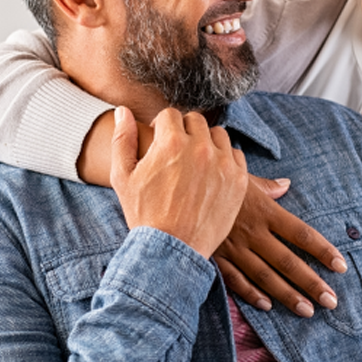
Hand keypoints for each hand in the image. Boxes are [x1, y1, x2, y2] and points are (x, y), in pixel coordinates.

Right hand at [111, 105, 247, 259]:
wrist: (171, 250)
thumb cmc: (143, 214)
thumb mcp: (123, 177)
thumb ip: (123, 139)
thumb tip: (123, 111)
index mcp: (171, 142)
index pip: (171, 114)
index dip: (162, 126)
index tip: (161, 141)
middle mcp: (200, 148)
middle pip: (195, 121)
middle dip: (184, 131)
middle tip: (178, 152)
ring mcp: (222, 163)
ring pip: (218, 135)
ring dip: (207, 142)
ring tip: (196, 162)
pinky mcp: (239, 179)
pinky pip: (235, 154)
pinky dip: (225, 160)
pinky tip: (212, 173)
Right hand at [214, 175, 347, 317]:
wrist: (177, 187)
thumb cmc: (213, 178)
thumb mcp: (242, 176)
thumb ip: (267, 186)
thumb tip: (286, 184)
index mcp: (264, 210)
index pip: (301, 233)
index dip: (322, 250)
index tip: (340, 265)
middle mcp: (253, 232)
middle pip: (288, 261)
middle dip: (311, 282)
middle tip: (331, 301)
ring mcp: (234, 248)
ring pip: (265, 276)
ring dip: (287, 295)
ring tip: (307, 311)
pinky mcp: (216, 257)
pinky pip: (236, 280)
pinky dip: (251, 294)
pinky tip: (268, 306)